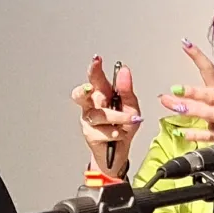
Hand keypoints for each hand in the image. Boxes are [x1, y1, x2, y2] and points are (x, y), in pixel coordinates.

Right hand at [71, 56, 142, 175]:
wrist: (120, 153)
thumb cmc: (124, 127)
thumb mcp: (132, 107)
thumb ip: (127, 90)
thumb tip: (124, 71)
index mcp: (101, 95)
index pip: (95, 79)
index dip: (94, 69)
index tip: (97, 60)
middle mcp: (91, 106)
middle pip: (81, 95)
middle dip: (84, 90)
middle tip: (90, 88)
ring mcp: (88, 121)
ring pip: (99, 115)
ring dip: (117, 118)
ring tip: (131, 121)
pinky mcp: (90, 135)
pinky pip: (102, 131)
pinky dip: (115, 133)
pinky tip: (119, 134)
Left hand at [158, 40, 213, 143]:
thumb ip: (199, 99)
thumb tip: (172, 95)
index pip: (210, 71)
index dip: (198, 57)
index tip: (185, 44)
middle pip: (211, 95)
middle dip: (193, 92)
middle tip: (175, 89)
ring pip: (212, 114)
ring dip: (194, 110)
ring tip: (177, 108)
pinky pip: (211, 135)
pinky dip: (197, 135)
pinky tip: (182, 133)